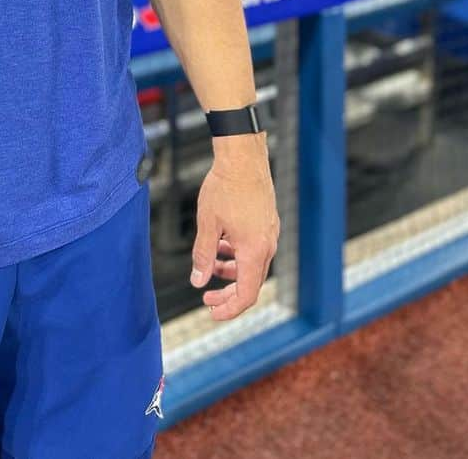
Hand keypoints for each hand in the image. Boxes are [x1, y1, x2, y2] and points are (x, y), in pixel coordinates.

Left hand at [190, 138, 279, 321]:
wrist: (243, 156)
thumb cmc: (225, 187)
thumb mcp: (208, 224)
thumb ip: (203, 256)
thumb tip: (198, 281)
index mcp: (254, 251)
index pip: (246, 295)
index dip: (229, 309)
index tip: (211, 312)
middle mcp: (267, 246)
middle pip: (251, 283)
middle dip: (228, 293)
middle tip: (206, 297)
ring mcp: (269, 233)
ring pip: (252, 265)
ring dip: (232, 271)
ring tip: (210, 266)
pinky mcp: (267, 222)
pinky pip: (254, 248)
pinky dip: (238, 254)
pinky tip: (221, 245)